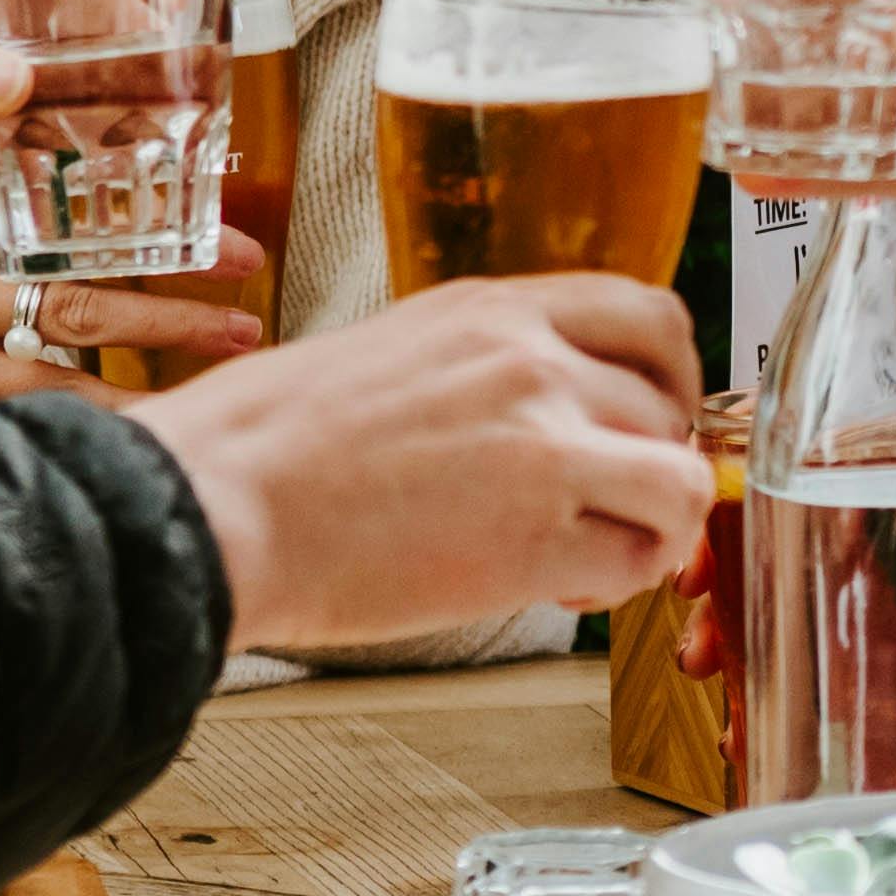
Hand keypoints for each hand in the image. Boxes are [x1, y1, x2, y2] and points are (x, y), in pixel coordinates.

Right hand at [0, 233, 277, 477]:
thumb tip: (144, 254)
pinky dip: (106, 409)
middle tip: (248, 302)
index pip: (74, 218)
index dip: (160, 227)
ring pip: (73, 332)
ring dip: (161, 345)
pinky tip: (157, 418)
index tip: (231, 240)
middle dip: (178, 289)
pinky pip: (44, 398)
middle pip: (86, 271)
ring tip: (228, 350)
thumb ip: (26, 260)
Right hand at [136, 276, 710, 654]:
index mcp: (492, 309)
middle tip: (601, 502)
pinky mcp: (536, 537)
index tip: (645, 417)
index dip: (666, 376)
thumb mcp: (392, 350)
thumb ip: (481, 364)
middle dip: (649, 460)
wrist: (216, 505)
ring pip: (679, 482)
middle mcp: (531, 361)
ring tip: (584, 553)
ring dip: (648, 526)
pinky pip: (639, 559)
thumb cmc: (268, 443)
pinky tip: (559, 586)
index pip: (649, 314)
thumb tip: (540, 407)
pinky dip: (617, 583)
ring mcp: (544, 445)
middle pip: (670, 403)